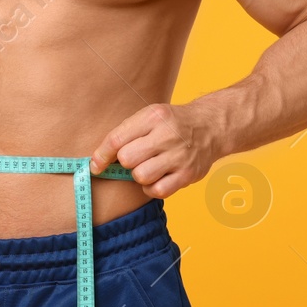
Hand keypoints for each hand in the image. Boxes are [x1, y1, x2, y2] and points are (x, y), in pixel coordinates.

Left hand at [90, 101, 222, 197]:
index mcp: (153, 117)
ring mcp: (179, 156)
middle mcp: (167, 135)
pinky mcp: (187, 174)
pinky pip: (157, 190)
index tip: (95, 165)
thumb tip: (98, 161)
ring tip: (149, 166)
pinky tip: (157, 177)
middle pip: (127, 159)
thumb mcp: (150, 116)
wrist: (210, 127)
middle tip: (136, 158)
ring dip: (139, 175)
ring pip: (141, 176)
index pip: (117, 139)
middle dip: (126, 162)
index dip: (101, 155)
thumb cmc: (172, 124)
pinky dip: (151, 188)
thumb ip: (126, 134)